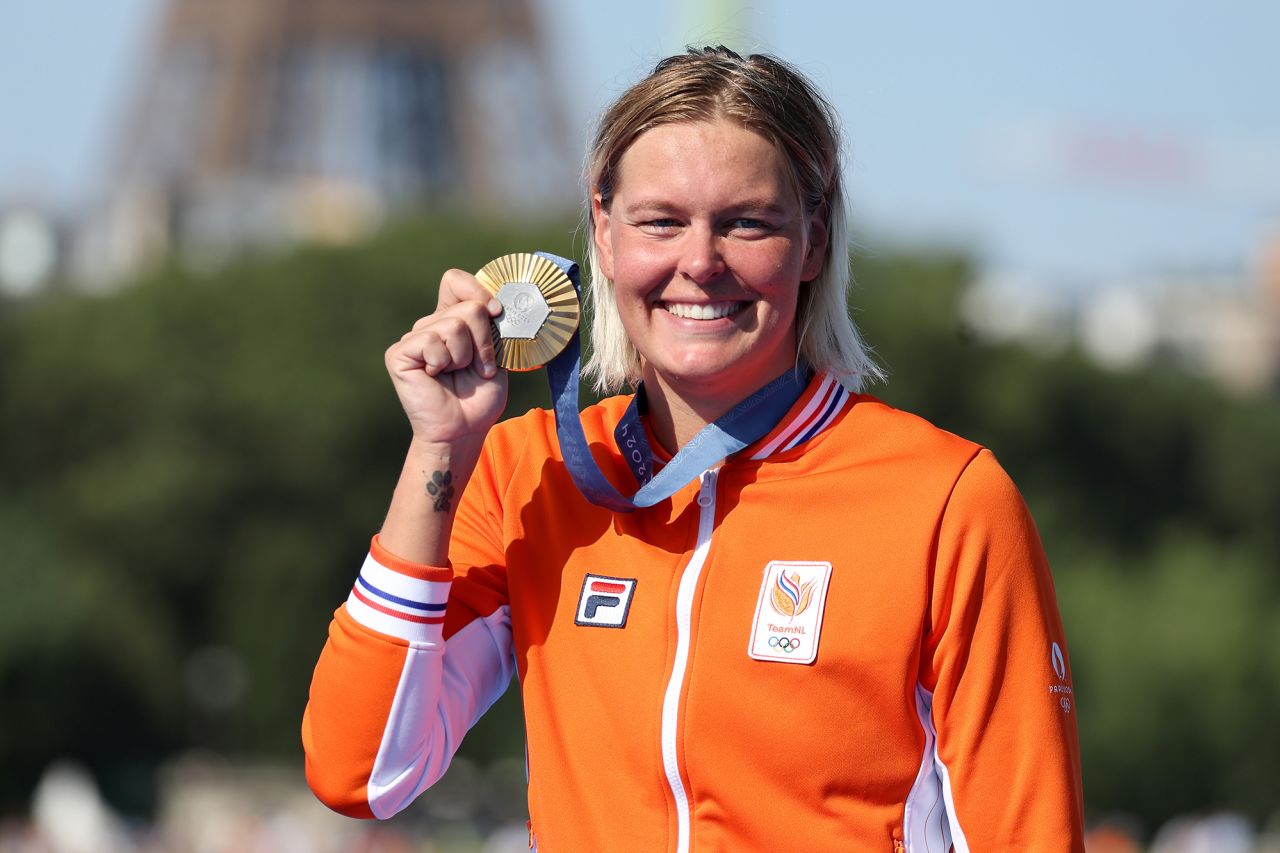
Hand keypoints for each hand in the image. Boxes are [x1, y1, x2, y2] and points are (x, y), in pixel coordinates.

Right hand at [385, 268, 508, 446]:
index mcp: (452, 320)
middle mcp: (430, 325)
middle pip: (469, 306)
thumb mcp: (497, 355)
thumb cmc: (480, 396)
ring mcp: (414, 338)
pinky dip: (443, 362)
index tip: (497, 312)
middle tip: (479, 367)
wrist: (464, 429)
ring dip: (466, 356)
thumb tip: (492, 302)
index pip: (455, 281)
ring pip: (454, 324)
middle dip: (485, 341)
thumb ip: (491, 326)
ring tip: (457, 374)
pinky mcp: (399, 353)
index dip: (477, 290)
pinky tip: (436, 377)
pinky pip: (432, 341)